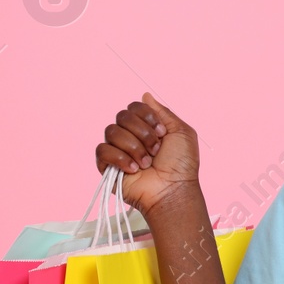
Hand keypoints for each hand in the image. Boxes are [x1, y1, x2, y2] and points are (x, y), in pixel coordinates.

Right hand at [94, 91, 200, 217]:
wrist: (173, 189)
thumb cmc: (182, 165)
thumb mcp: (181, 132)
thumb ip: (163, 112)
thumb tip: (146, 95)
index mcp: (146, 127)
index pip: (134, 107)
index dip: (147, 117)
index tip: (162, 133)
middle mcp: (130, 136)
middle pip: (122, 116)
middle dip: (143, 133)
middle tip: (156, 150)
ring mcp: (117, 150)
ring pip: (112, 132)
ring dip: (134, 147)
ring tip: (147, 163)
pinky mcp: (106, 166)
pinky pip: (102, 150)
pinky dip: (120, 158)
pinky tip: (133, 169)